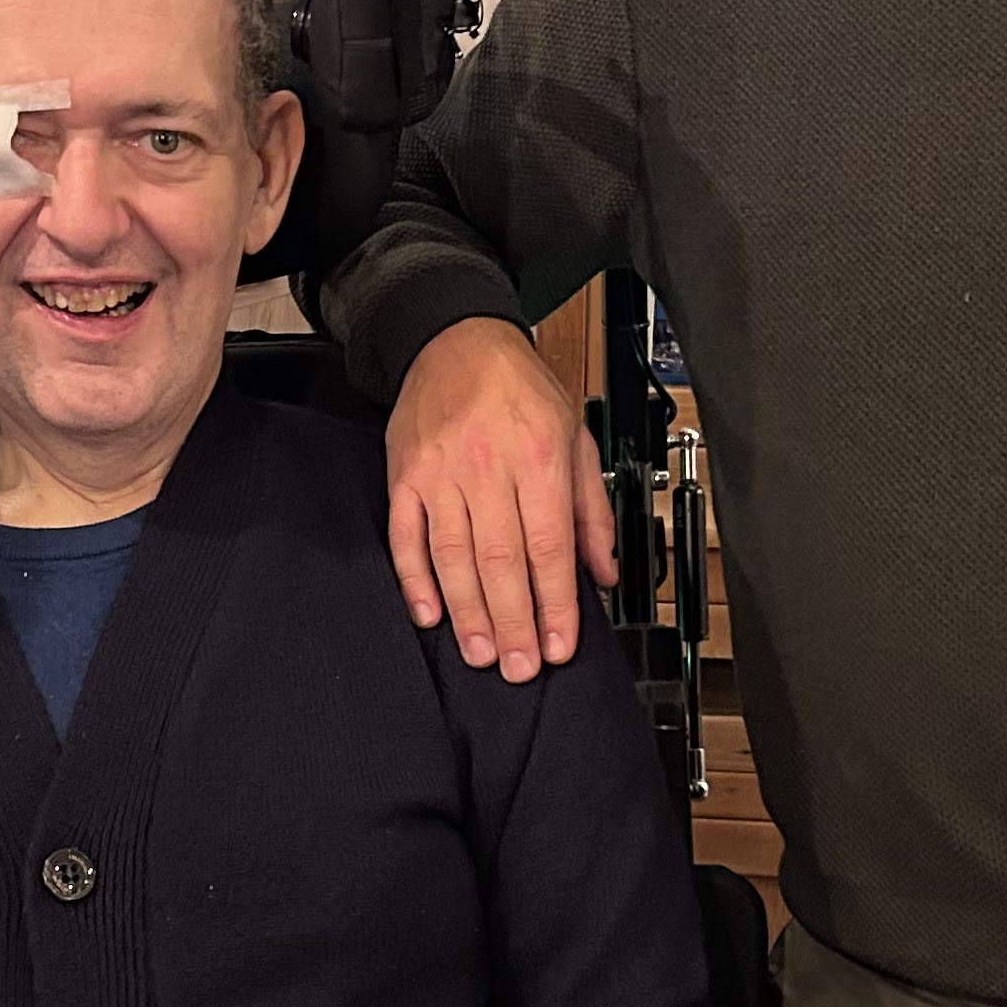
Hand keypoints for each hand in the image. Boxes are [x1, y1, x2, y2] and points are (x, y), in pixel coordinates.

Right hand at [386, 317, 615, 680]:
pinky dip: (415, 580)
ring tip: (482, 652)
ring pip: (453, 556)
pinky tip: (430, 615)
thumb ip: (591, 508)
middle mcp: (487, 468)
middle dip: (513, 621)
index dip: (555, 604)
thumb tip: (602, 571)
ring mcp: (440, 474)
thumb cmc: (519, 387)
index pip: (548, 547)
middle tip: (519, 667)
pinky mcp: (404, 476)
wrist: (456, 339)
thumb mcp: (575, 436)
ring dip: (468, 613)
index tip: (559, 645)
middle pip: (501, 560)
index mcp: (538, 458)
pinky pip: (406, 537)